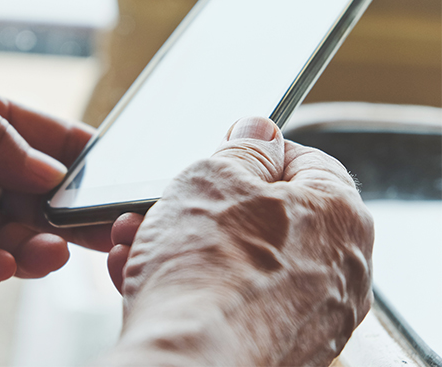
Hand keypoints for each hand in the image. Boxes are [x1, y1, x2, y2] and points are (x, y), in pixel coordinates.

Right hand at [105, 117, 372, 365]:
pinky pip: (233, 302)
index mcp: (339, 214)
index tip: (222, 156)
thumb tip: (259, 131)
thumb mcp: (215, 178)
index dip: (254, 152)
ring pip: (240, 261)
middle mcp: (337, 269)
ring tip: (136, 240)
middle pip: (264, 217)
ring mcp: (309, 315)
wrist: (190, 364)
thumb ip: (243, 149)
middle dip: (202, 206)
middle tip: (164, 204)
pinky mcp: (277, 347)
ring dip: (184, 245)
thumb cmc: (207, 268)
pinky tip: (145, 277)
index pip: (305, 161)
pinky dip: (194, 286)